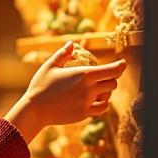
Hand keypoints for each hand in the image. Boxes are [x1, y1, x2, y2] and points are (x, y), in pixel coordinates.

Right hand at [4, 41, 127, 142]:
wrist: (35, 109)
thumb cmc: (40, 85)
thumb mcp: (50, 66)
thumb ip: (63, 54)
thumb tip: (71, 43)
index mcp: (84, 74)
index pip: (112, 70)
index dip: (120, 66)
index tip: (123, 64)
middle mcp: (89, 89)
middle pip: (112, 83)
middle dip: (111, 79)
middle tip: (106, 76)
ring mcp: (88, 102)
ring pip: (108, 96)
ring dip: (107, 91)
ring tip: (100, 89)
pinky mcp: (84, 114)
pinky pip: (101, 108)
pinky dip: (102, 104)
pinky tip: (96, 100)